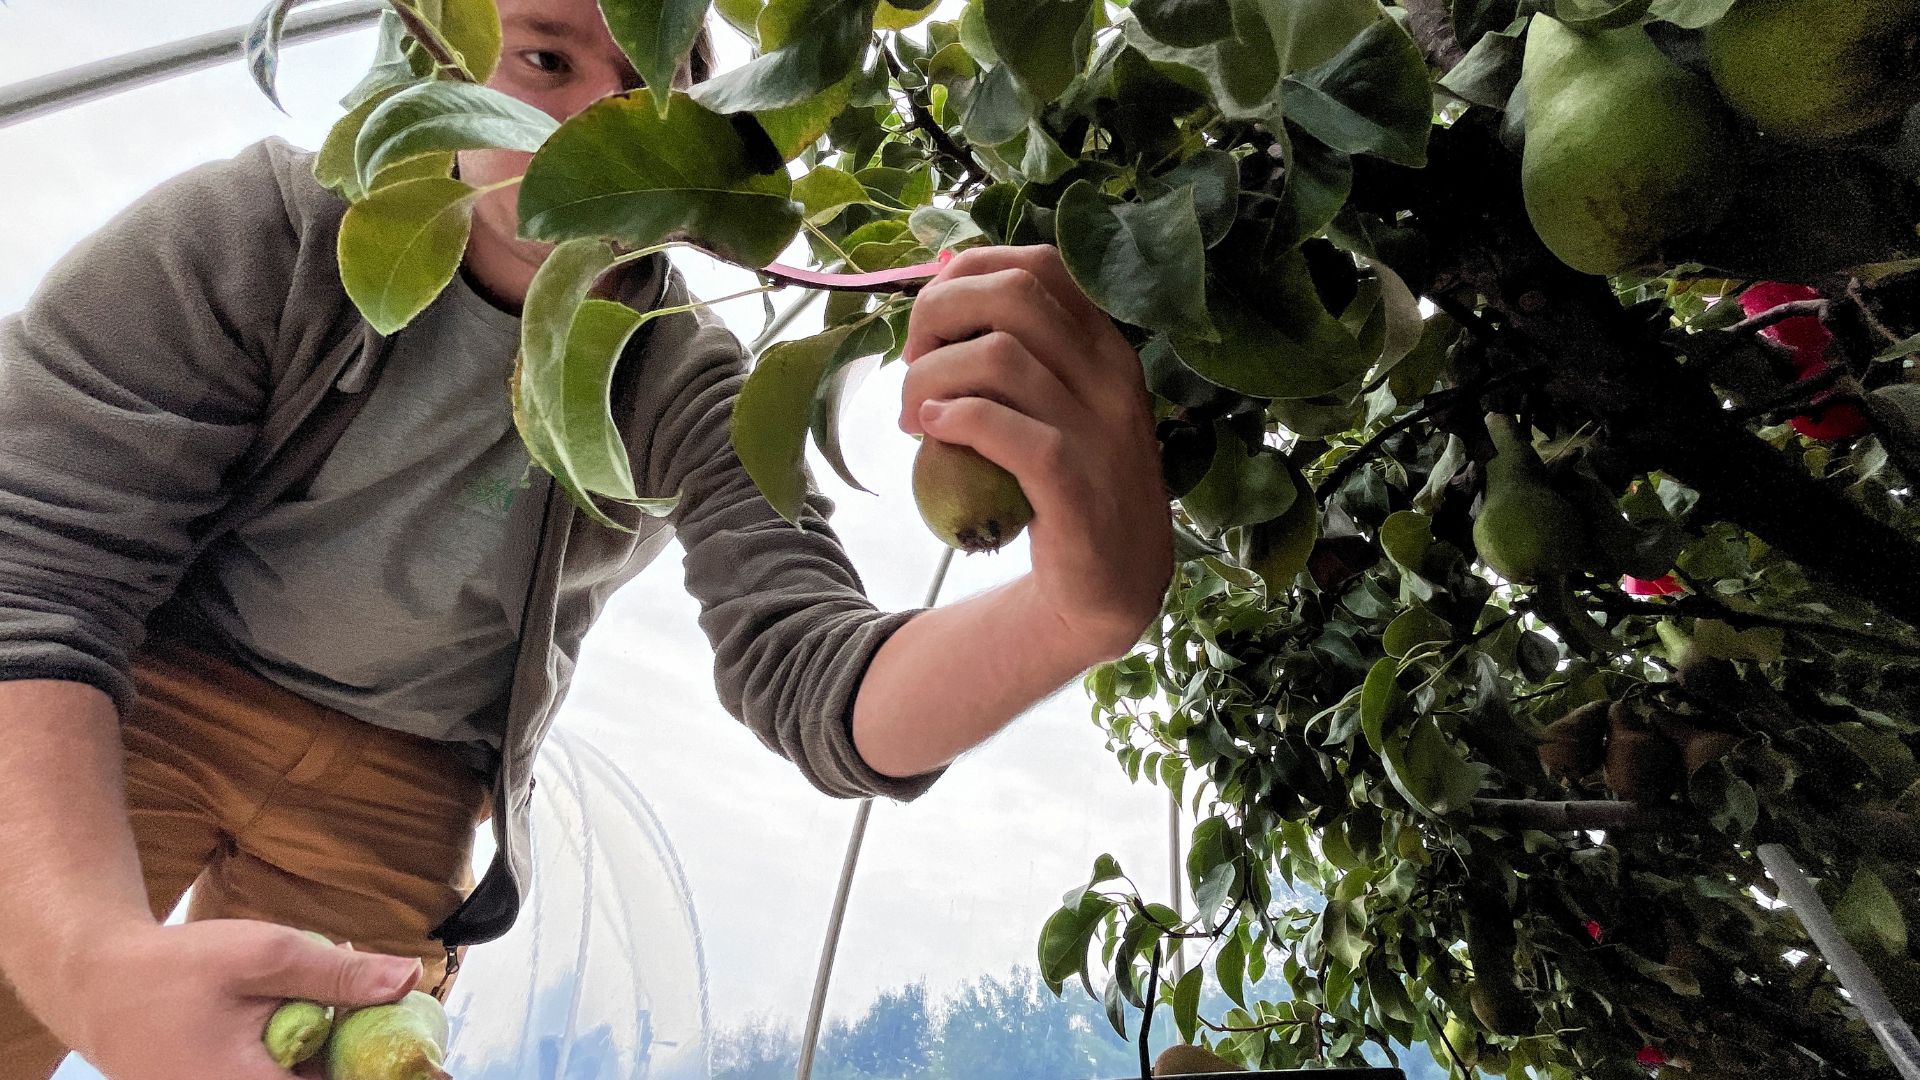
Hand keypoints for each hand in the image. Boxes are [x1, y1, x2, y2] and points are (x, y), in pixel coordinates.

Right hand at [52, 919, 421, 1079]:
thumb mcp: (264, 956)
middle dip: (368, 1067)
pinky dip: (315, 1059)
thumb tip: (410, 978)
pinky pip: (288, 1079)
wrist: (99, 985)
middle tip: (425, 1057)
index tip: (436, 1071)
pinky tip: (330, 1023)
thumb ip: (339, 975)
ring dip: (343, 1059)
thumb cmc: (176, 970)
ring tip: (376, 1023)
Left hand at [901, 244, 1173, 661]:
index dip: (969, 273)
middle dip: (938, 316)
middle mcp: (1110, 377)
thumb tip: (940, 295)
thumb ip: (1020, 355)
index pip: (1039, 264)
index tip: (934, 321)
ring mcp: (1098, 430)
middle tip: (913, 365)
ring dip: (930, 379)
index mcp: (1105, 347)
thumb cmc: (1066, 487)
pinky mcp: (1074, 486)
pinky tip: (934, 434)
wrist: (1111, 588)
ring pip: (997, 357)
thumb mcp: (1060, 407)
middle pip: (1012, 294)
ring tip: (914, 418)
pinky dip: (955, 421)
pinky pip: (1005, 429)